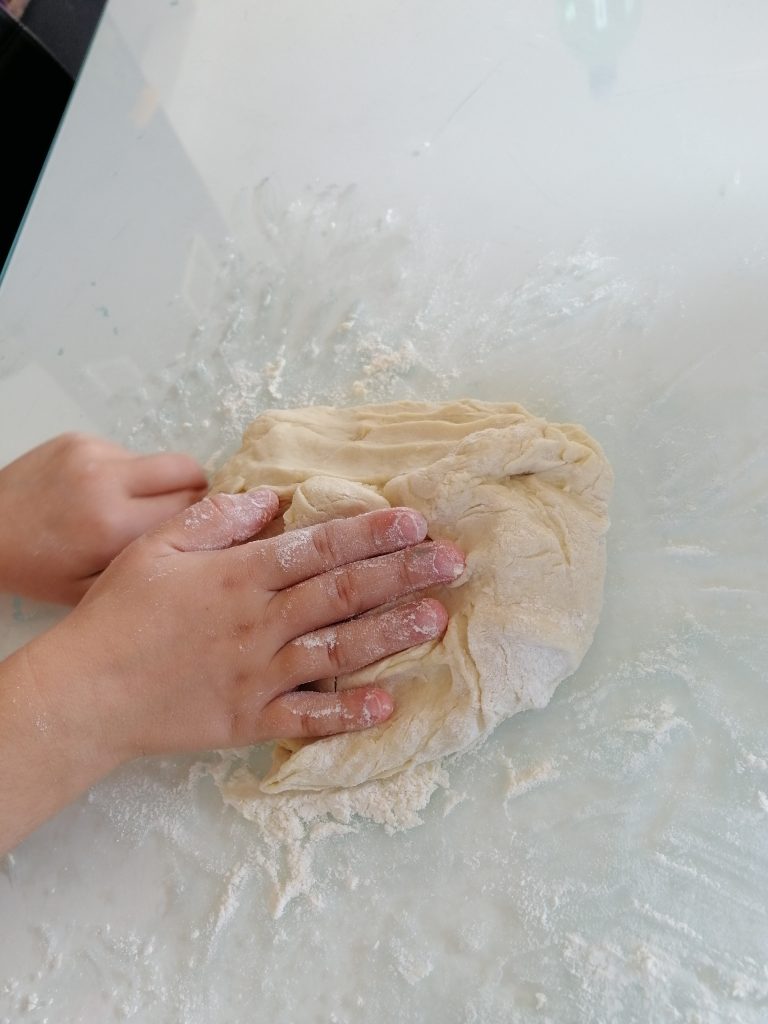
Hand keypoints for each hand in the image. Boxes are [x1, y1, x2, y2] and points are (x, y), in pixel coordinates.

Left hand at [0, 433, 207, 602]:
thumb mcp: (92, 590)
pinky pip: (130, 454)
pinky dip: (128, 474)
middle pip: (190, 473)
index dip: (203, 521)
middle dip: (196, 494)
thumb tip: (198, 545)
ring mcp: (94, 453)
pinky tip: (103, 493)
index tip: (203, 532)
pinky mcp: (82, 439)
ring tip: (135, 507)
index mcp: (111, 526)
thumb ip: (147, 567)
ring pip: (162, 462)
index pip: (191, 511)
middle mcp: (107, 481)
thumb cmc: (37, 569)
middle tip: (184, 516)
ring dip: (161, 484)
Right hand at [34, 490, 464, 769]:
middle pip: (343, 594)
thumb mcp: (158, 547)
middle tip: (452, 562)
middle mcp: (259, 623)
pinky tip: (387, 705)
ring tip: (436, 618)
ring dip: (390, 634)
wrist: (87, 690)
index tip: (415, 522)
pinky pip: (308, 718)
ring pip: (338, 651)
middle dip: (402, 574)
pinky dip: (347, 714)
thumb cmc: (120, 613)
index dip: (371, 533)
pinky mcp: (250, 719)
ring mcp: (259, 675)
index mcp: (240, 576)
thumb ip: (216, 520)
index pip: (318, 548)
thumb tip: (271, 499)